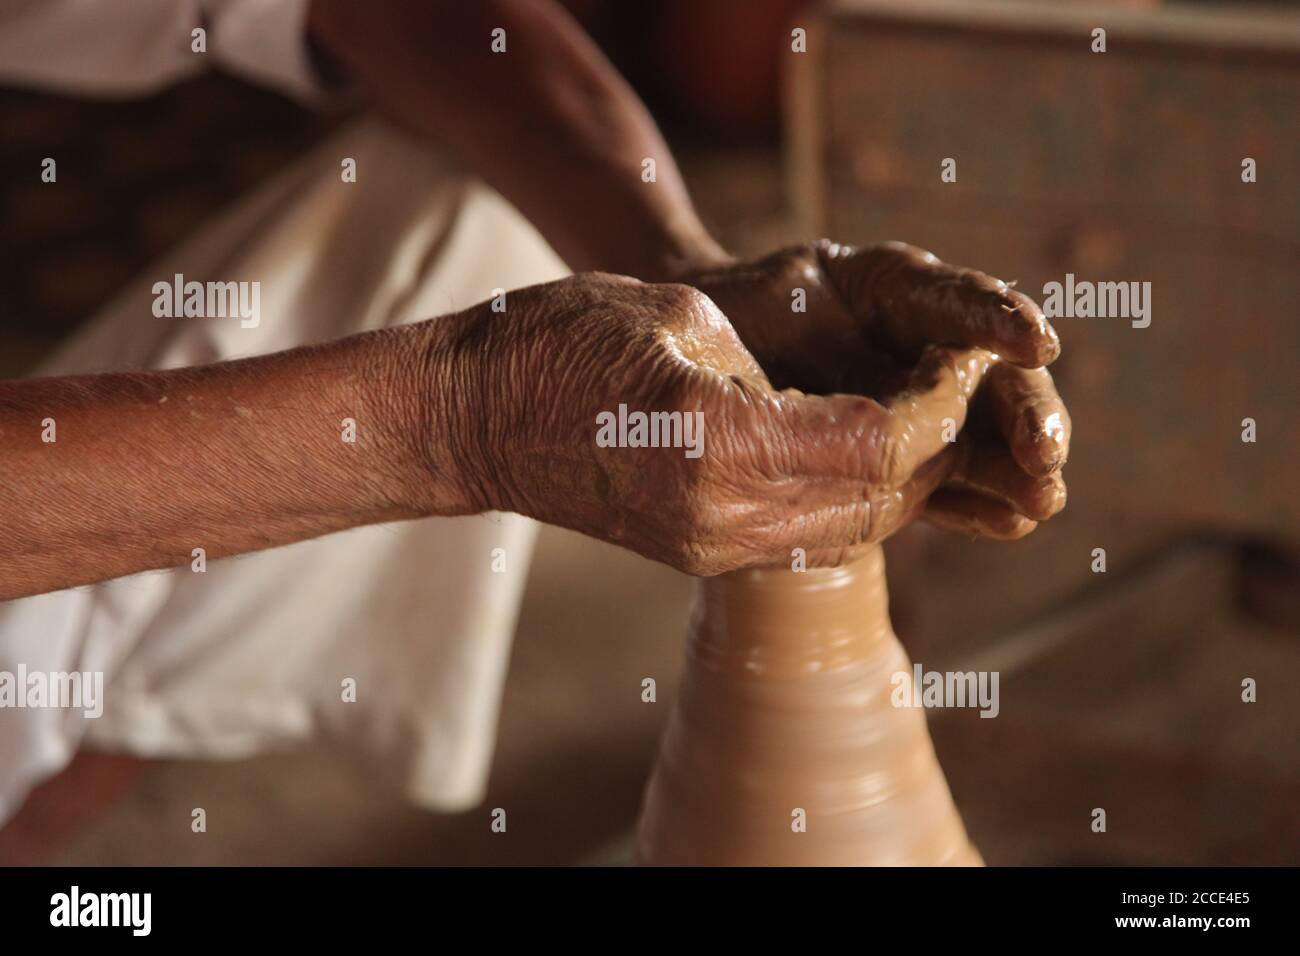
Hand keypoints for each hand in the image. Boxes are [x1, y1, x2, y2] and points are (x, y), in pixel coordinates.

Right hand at [427, 273, 1007, 573]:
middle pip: (882, 499)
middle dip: (936, 444)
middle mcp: (725, 515)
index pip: (880, 445)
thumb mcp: (682, 320)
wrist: (473, 421)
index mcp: (723, 446)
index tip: (958, 362)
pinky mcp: (699, 551)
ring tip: (920, 416)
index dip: (937, 408)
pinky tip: (861, 450)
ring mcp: (711, 544)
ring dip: (901, 478)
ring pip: (854, 529)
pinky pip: (808, 535)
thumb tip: (830, 402)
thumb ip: (772, 366)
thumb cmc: (556, 343)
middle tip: (954, 386)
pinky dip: (854, 497)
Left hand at [683, 240, 1071, 539]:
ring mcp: (917, 406)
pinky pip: (939, 485)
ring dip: (1013, 470)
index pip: (959, 303)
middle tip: (1045, 453)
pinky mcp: (896, 461)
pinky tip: (1007, 524)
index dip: (998, 321)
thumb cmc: (738, 306)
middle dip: (1026, 416)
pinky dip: (974, 506)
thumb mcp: (781, 298)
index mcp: (899, 291)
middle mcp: (924, 347)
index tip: (1036, 342)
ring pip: (981, 437)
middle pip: (991, 379)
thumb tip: (893, 359)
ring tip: (1039, 500)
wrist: (696, 354)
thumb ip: (838, 326)